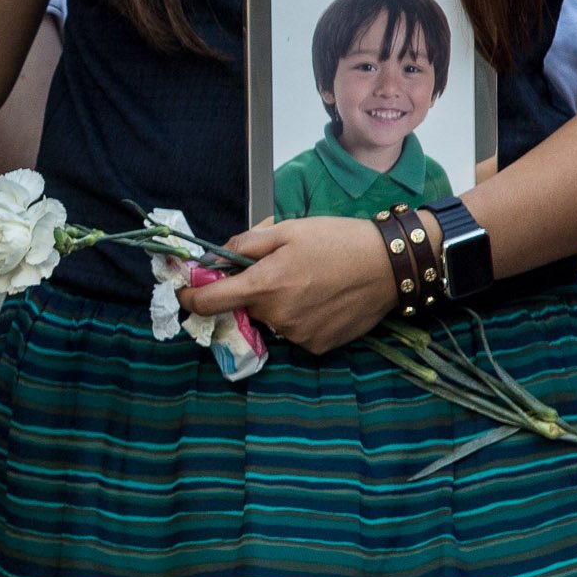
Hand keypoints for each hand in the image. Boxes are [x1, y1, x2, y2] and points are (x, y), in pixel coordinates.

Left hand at [201, 218, 394, 353]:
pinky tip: (322, 300)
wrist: (389, 265)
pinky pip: (295, 333)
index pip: (207, 301)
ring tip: (309, 283)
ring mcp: (297, 336)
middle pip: (244, 308)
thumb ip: (245, 244)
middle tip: (280, 270)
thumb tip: (214, 257)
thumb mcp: (288, 229)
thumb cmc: (338, 240)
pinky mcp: (317, 347)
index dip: (191, 295)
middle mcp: (276, 317)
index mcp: (263, 285)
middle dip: (251, 292)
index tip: (187, 290)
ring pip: (271, 321)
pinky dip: (300, 318)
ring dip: (278, 305)